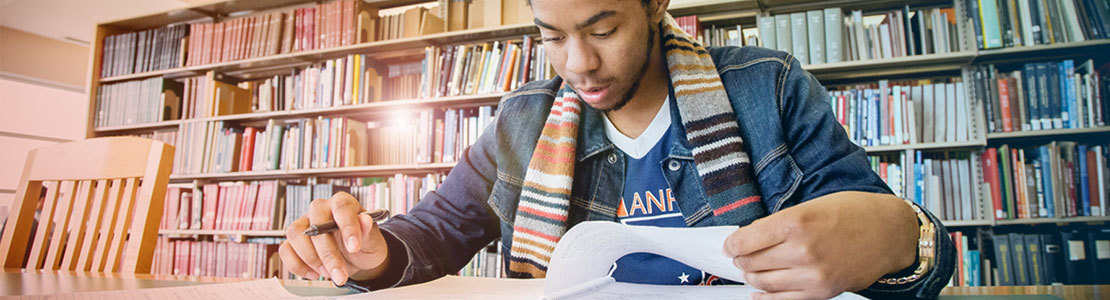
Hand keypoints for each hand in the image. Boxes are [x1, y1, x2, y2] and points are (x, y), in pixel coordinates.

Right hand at [279, 192, 390, 284]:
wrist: (356, 257)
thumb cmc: (364, 244)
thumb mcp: (372, 240)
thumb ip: (368, 231)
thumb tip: (365, 221)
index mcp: (342, 203)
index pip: (341, 206)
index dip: (347, 226)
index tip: (354, 247)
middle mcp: (321, 209)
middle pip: (316, 224)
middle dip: (328, 253)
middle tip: (340, 274)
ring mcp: (304, 224)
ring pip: (295, 234)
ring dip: (311, 259)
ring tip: (329, 274)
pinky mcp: (294, 241)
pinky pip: (286, 250)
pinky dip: (298, 266)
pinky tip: (315, 274)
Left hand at [722, 191, 917, 299]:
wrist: (891, 232)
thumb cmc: (855, 213)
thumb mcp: (812, 205)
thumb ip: (781, 223)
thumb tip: (751, 237)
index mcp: (796, 222)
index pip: (746, 240)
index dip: (732, 244)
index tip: (729, 245)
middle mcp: (802, 250)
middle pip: (752, 262)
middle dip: (741, 260)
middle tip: (738, 256)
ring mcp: (813, 274)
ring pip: (764, 282)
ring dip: (751, 277)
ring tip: (750, 270)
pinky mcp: (822, 291)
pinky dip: (766, 297)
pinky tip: (759, 292)